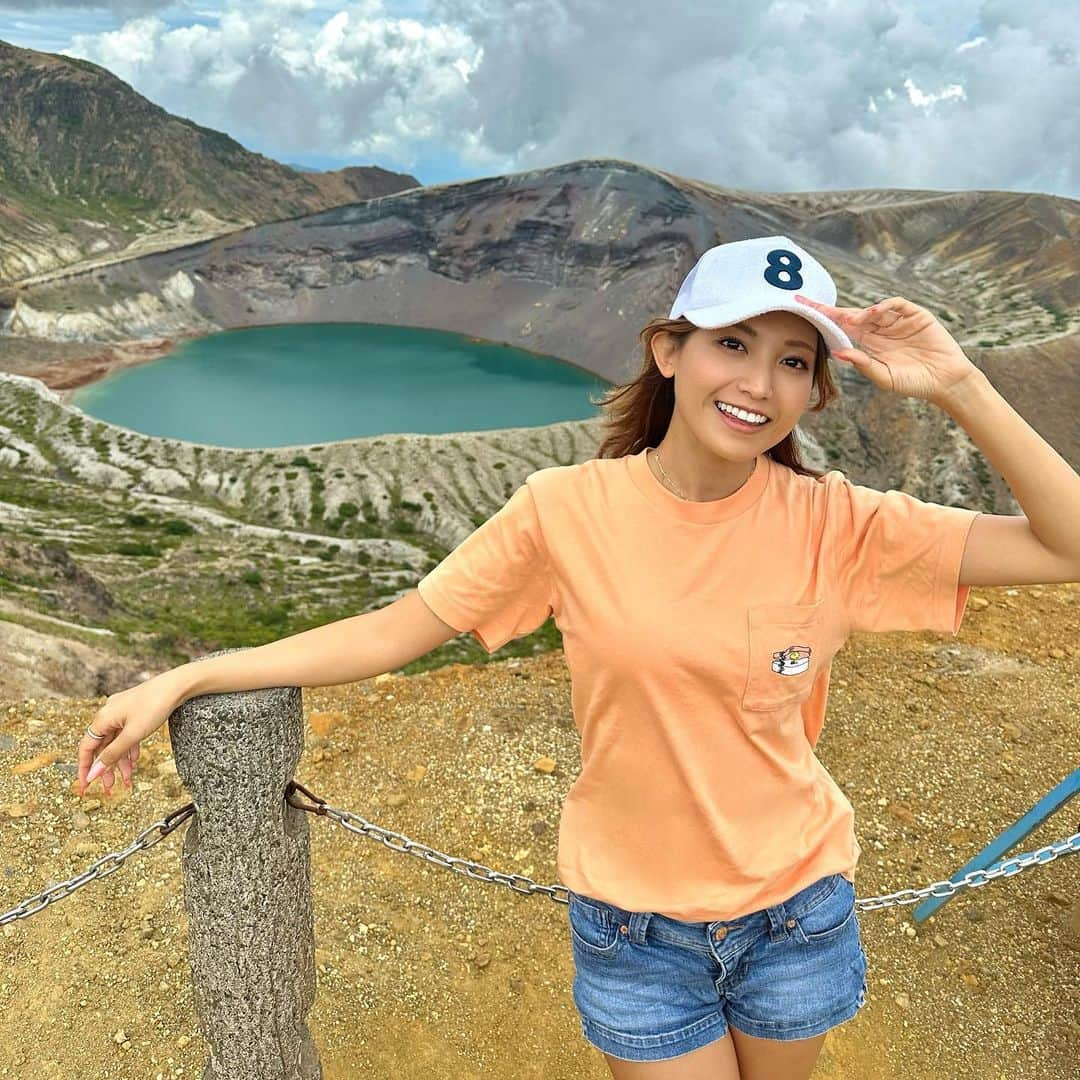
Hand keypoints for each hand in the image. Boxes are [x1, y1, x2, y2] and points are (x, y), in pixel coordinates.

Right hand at [78, 673, 185, 796]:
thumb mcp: (132, 735)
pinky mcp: (135, 712)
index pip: (86, 748)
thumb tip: (93, 774)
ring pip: (116, 742)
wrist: (177, 685)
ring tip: (127, 780)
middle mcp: (108, 715)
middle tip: (109, 789)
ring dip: (120, 762)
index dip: (84, 769)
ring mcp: (121, 713)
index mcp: (102, 719)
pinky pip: (127, 734)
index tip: (85, 787)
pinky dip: (130, 749)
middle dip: (105, 769)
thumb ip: (112, 755)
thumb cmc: (154, 706)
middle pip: (101, 747)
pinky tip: (135, 761)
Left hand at [793, 293, 981, 404]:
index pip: (842, 327)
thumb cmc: (913, 382)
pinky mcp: (916, 315)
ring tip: (854, 320)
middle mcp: (880, 329)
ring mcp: (898, 321)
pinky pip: (897, 305)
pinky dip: (885, 306)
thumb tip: (837, 352)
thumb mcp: (884, 377)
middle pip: (852, 315)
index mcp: (869, 343)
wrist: (945, 381)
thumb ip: (862, 364)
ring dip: (861, 312)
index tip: (802, 310)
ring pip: (873, 309)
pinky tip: (875, 313)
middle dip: (832, 310)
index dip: (824, 318)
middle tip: (810, 304)